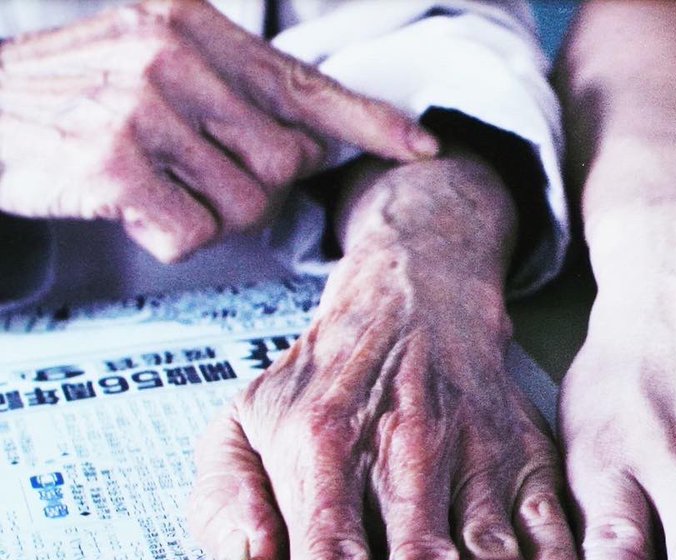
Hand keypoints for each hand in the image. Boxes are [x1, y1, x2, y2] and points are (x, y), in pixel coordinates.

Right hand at [0, 0, 436, 261]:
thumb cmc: (70, 99)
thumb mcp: (149, 62)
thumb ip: (231, 94)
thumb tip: (309, 145)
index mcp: (191, 24)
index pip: (302, 83)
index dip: (368, 123)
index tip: (422, 147)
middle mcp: (173, 54)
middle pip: (283, 162)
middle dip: (249, 185)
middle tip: (187, 170)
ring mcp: (142, 104)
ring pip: (244, 204)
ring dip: (207, 214)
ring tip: (151, 182)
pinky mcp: (114, 160)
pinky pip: (194, 232)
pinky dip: (168, 236)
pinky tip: (127, 205)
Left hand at [186, 153, 579, 559]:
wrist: (417, 294)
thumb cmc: (325, 379)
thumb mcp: (243, 418)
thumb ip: (228, 500)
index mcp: (323, 450)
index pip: (336, 556)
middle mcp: (402, 453)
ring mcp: (474, 454)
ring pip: (493, 550)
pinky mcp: (524, 452)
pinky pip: (550, 515)